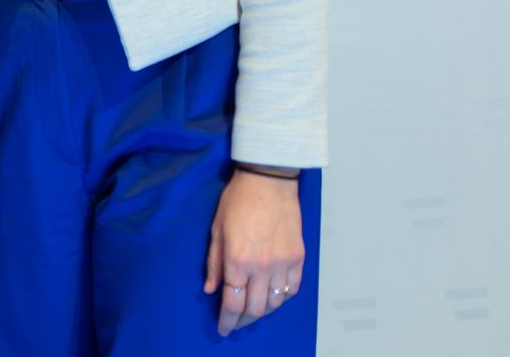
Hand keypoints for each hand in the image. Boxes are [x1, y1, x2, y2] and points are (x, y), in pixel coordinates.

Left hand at [204, 168, 304, 335]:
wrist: (268, 182)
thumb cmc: (238, 201)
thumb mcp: (217, 229)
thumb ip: (214, 263)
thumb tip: (211, 289)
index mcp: (237, 260)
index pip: (232, 302)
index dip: (227, 320)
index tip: (223, 328)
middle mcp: (261, 267)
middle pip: (255, 309)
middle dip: (243, 320)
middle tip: (235, 322)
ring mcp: (283, 264)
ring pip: (275, 304)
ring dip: (262, 313)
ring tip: (252, 312)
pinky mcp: (298, 258)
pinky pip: (292, 289)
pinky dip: (282, 299)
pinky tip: (273, 297)